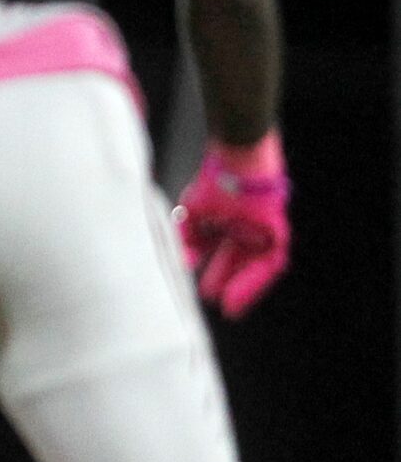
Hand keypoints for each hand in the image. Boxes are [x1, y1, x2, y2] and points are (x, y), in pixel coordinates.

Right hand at [176, 134, 289, 317]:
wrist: (235, 157)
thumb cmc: (214, 179)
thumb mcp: (191, 213)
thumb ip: (187, 239)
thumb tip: (185, 264)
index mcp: (229, 222)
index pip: (224, 255)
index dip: (216, 274)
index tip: (205, 293)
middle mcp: (247, 228)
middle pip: (240, 262)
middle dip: (227, 282)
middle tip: (214, 302)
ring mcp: (262, 229)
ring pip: (256, 264)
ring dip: (243, 286)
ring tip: (228, 304)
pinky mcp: (275, 229)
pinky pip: (271, 261)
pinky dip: (256, 278)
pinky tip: (239, 289)